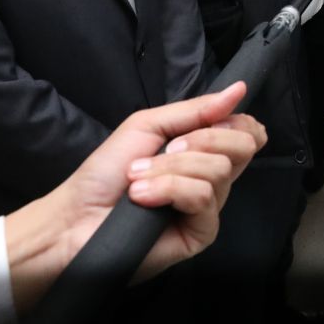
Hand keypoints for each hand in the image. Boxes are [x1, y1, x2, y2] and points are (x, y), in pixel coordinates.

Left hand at [4, 82, 265, 312]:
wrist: (76, 216)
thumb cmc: (106, 171)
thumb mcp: (148, 125)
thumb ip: (196, 110)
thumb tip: (239, 89)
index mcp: (203, 152)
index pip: (247, 133)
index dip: (239, 122)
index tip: (214, 118)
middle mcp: (213, 179)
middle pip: (242, 147)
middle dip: (204, 138)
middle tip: (168, 148)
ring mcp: (209, 208)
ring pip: (218, 170)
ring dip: (171, 167)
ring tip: (139, 177)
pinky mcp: (201, 233)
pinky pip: (202, 197)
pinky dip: (169, 189)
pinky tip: (143, 198)